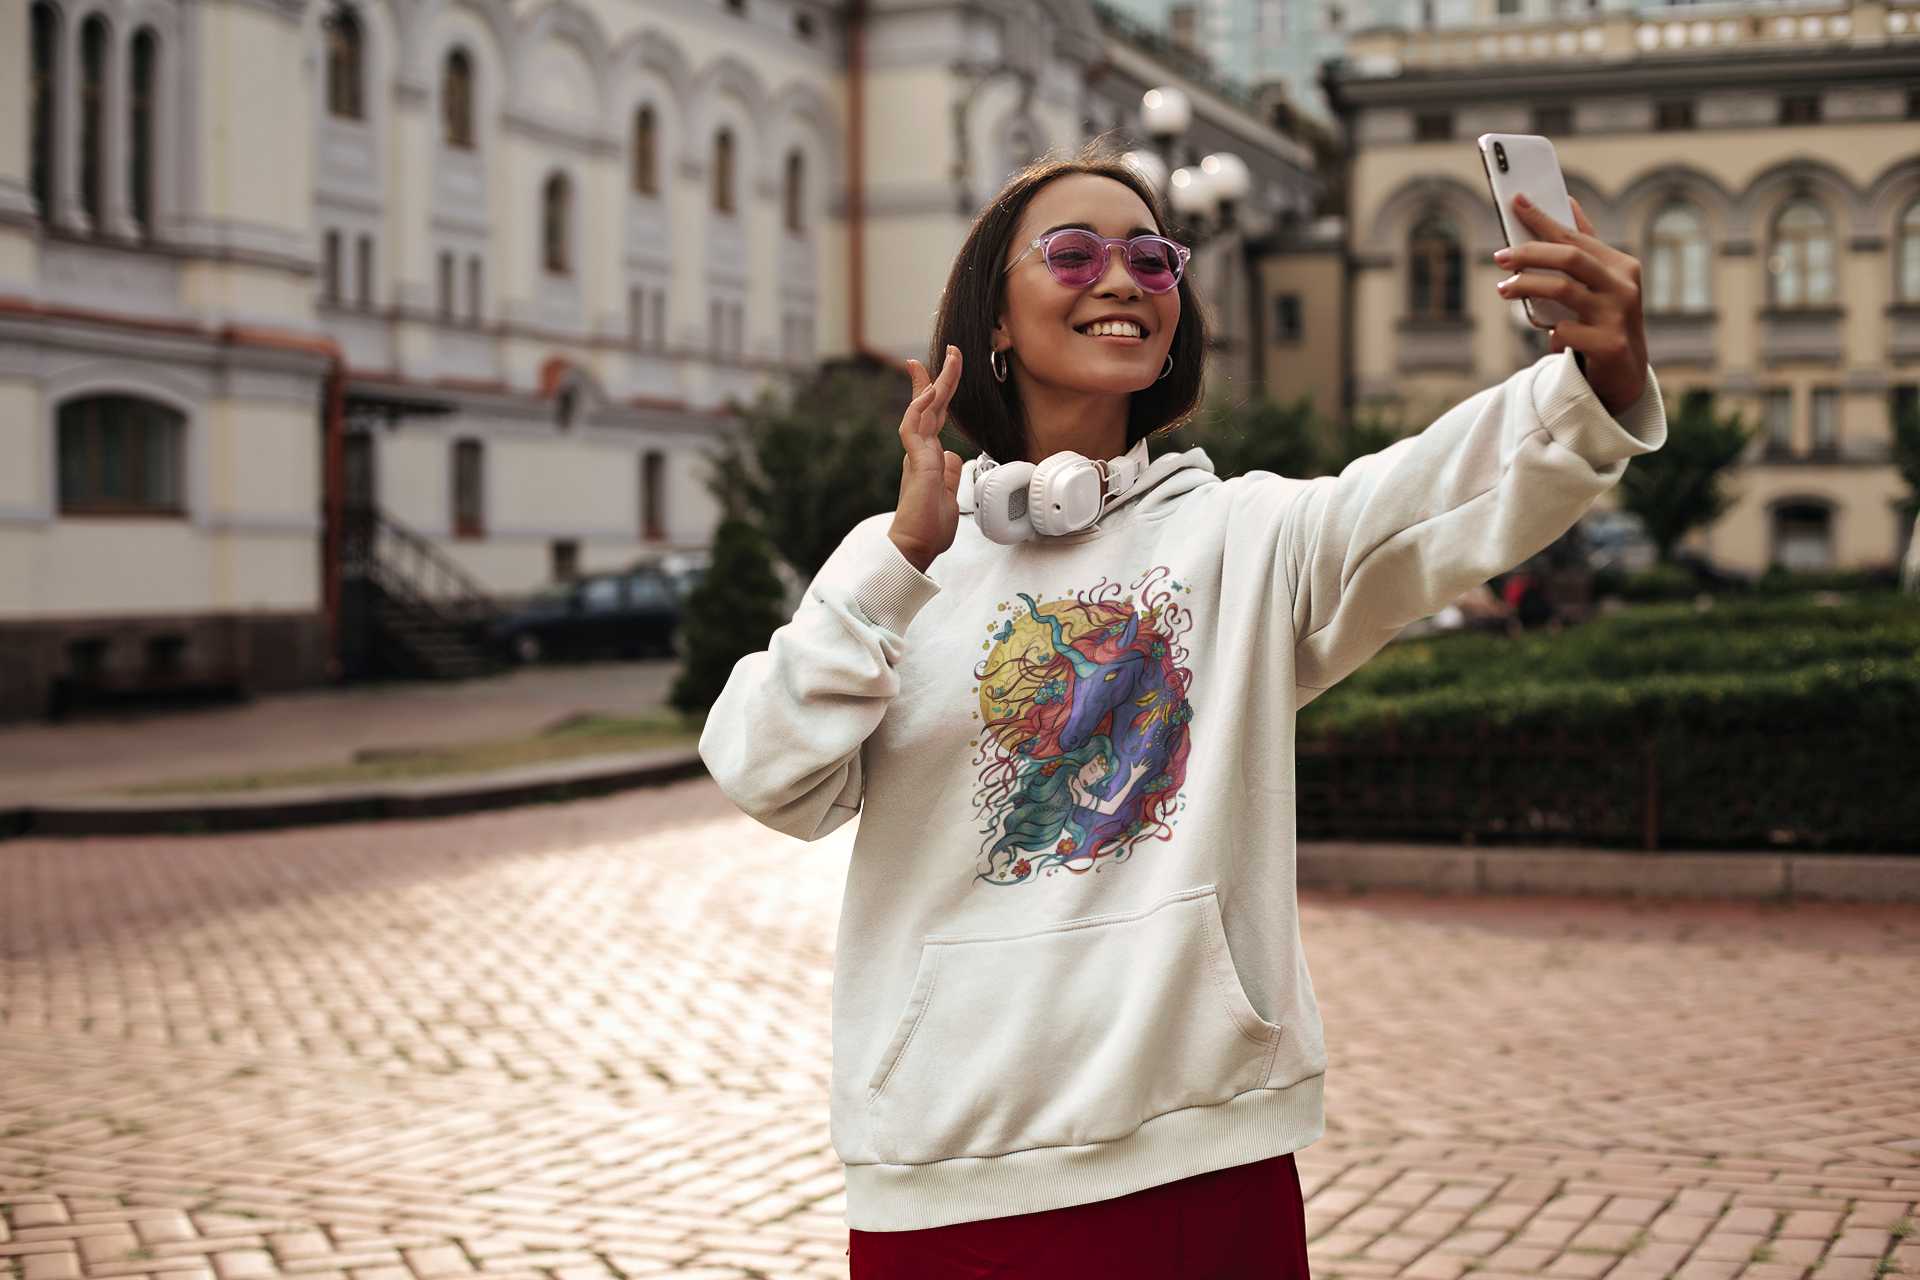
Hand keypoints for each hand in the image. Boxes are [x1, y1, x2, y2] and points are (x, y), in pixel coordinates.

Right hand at [887, 346, 964, 573]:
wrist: (915, 547)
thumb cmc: (929, 528)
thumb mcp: (948, 496)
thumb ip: (951, 473)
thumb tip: (954, 456)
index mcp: (929, 457)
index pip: (935, 417)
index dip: (939, 393)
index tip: (942, 370)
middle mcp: (921, 451)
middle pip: (930, 406)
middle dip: (940, 376)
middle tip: (951, 351)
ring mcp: (917, 455)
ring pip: (923, 410)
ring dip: (934, 382)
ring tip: (947, 359)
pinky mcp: (915, 464)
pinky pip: (914, 429)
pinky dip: (919, 409)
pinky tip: (928, 393)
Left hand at [1496, 195, 1648, 415]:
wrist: (1626, 373)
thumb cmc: (1605, 321)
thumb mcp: (1600, 283)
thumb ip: (1584, 247)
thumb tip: (1567, 201)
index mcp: (1621, 266)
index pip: (1576, 236)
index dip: (1544, 219)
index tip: (1516, 202)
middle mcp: (1624, 287)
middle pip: (1570, 257)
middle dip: (1530, 252)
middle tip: (1499, 256)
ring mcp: (1618, 316)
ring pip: (1563, 290)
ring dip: (1527, 286)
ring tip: (1503, 289)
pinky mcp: (1609, 344)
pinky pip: (1564, 331)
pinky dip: (1551, 331)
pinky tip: (1552, 335)